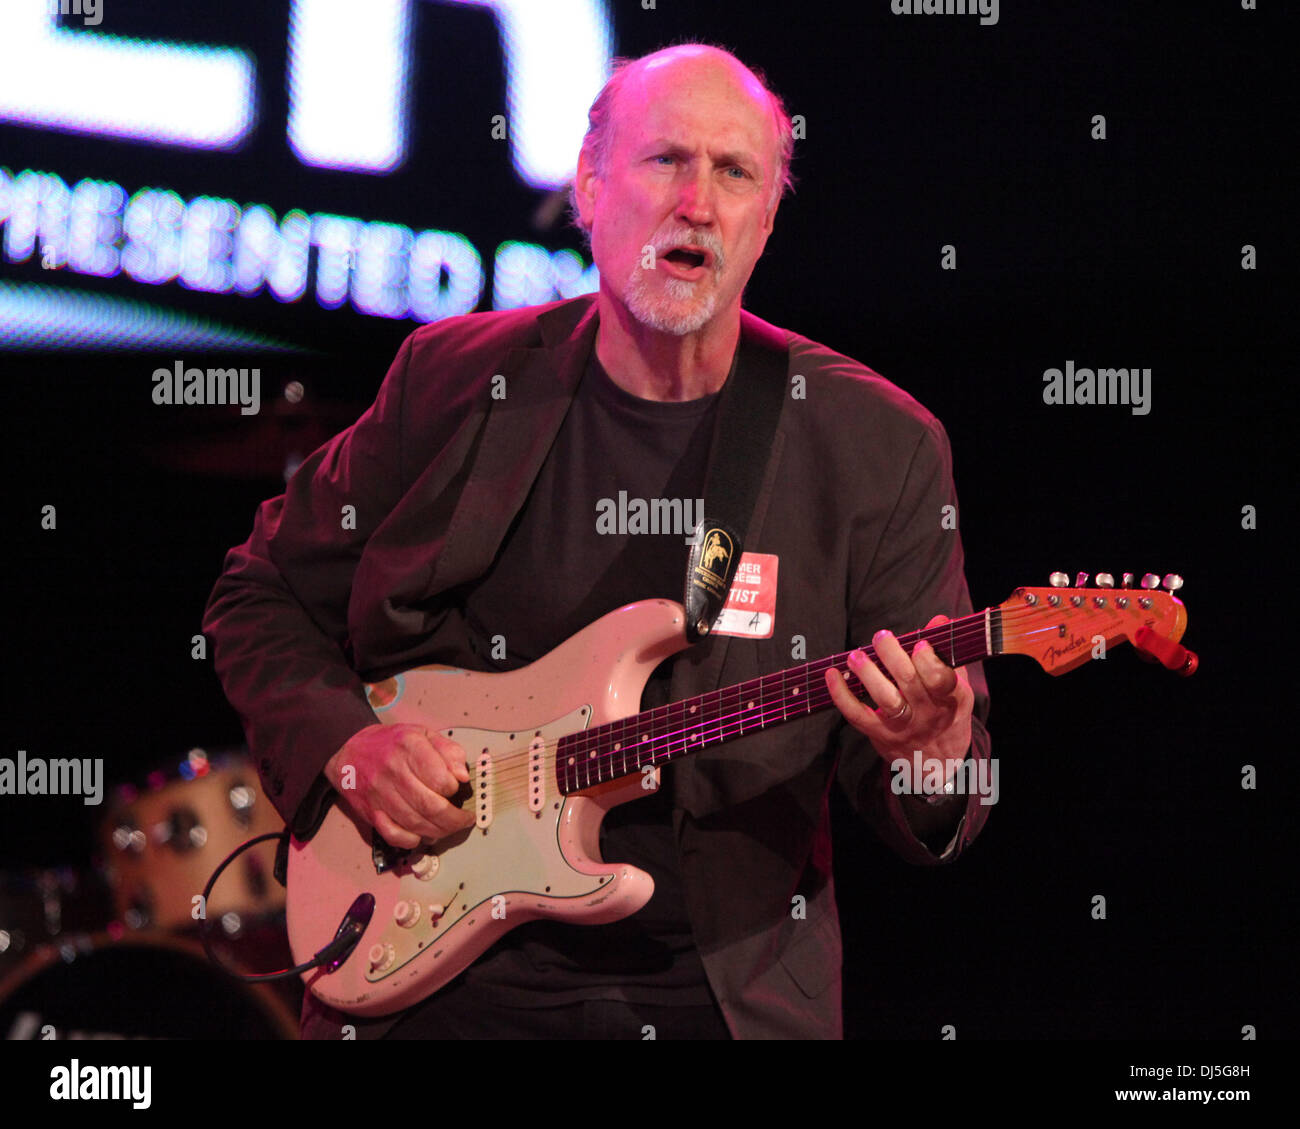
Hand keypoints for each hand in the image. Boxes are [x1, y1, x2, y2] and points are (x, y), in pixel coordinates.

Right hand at [325, 723, 473, 848]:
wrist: (351, 752)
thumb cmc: (392, 744)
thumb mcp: (424, 735)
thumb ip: (449, 752)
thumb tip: (463, 776)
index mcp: (409, 747)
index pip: (440, 778)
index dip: (455, 789)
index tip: (459, 789)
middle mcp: (392, 770)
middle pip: (430, 806)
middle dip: (454, 819)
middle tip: (464, 819)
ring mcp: (380, 794)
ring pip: (415, 824)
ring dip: (438, 831)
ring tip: (449, 827)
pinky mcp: (371, 813)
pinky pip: (393, 835)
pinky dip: (412, 840)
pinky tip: (422, 834)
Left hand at [825, 614, 973, 786]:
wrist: (939, 766)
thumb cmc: (945, 714)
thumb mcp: (956, 687)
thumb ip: (946, 654)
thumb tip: (938, 619)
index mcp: (950, 698)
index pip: (942, 681)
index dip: (929, 661)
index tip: (919, 644)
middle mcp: (928, 713)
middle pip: (910, 683)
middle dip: (893, 656)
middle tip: (880, 636)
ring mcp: (904, 727)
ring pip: (886, 699)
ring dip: (868, 674)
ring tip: (855, 656)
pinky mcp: (880, 735)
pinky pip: (858, 715)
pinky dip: (841, 696)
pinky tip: (832, 675)